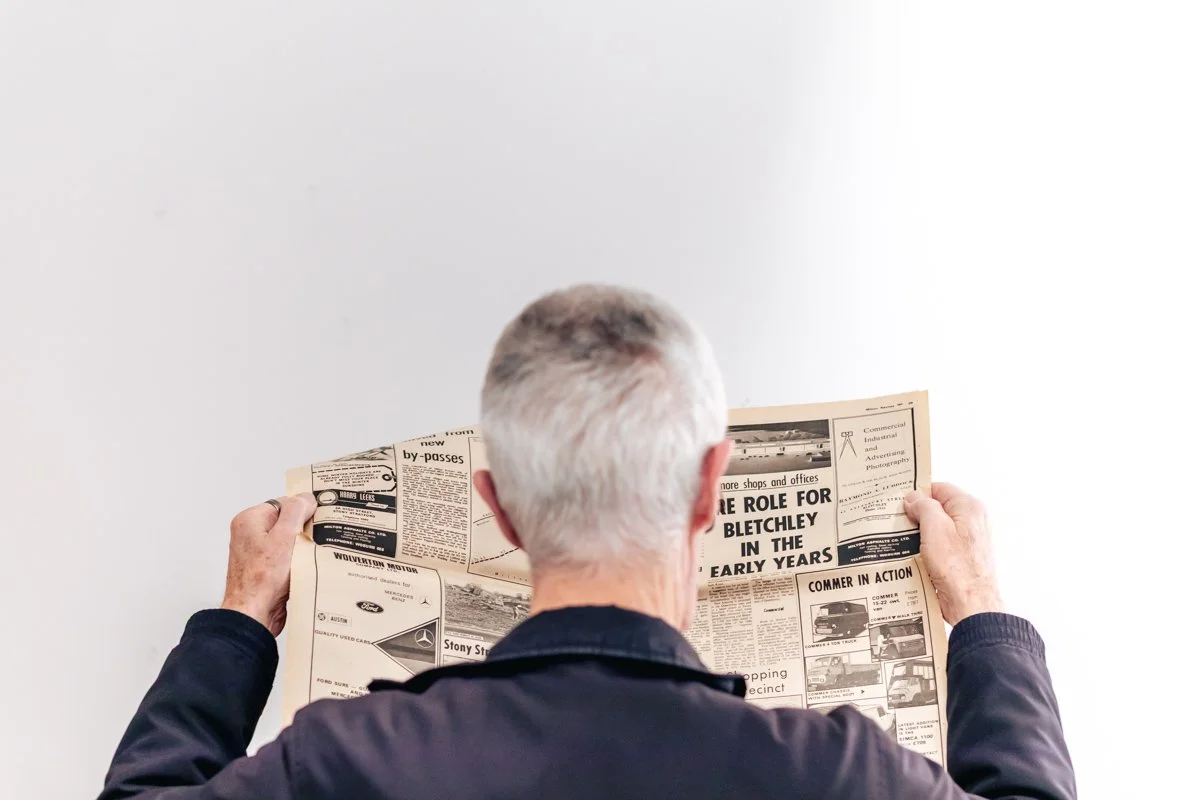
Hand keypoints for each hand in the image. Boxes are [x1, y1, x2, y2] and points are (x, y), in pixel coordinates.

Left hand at [221, 493, 316, 635]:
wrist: (253, 616)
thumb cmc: (261, 582)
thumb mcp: (284, 538)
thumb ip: (295, 512)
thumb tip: (305, 498)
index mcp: (249, 521)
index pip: (284, 503)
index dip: (302, 512)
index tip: (315, 520)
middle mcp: (250, 536)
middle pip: (287, 523)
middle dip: (303, 532)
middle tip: (311, 542)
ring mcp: (257, 554)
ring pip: (290, 543)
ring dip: (302, 551)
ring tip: (305, 559)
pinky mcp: (266, 571)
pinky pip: (288, 559)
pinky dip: (298, 564)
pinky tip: (303, 571)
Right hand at [903, 483, 1003, 625]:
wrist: (971, 604)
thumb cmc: (958, 569)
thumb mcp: (935, 528)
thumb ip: (924, 507)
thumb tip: (914, 498)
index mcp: (969, 508)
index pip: (939, 488)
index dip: (918, 493)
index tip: (900, 501)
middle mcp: (971, 521)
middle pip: (937, 508)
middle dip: (916, 514)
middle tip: (897, 521)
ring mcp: (966, 540)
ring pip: (936, 528)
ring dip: (919, 533)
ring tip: (901, 539)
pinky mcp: (960, 557)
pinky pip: (939, 545)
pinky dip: (925, 548)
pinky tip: (912, 554)